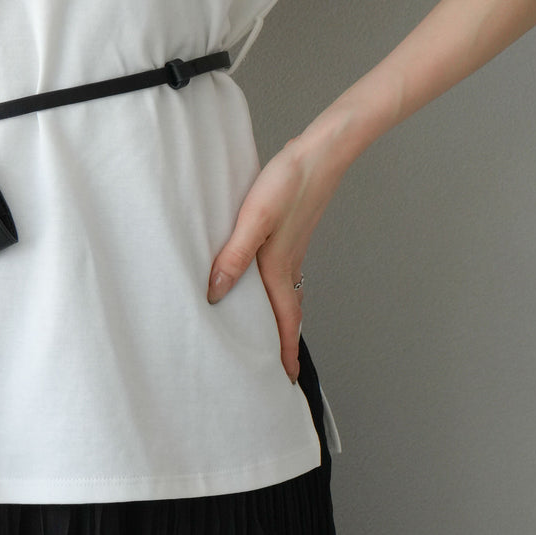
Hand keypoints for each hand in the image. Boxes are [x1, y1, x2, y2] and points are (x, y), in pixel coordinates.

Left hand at [207, 134, 340, 381]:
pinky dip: (278, 294)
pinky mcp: (290, 235)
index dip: (285, 352)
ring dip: (281, 320)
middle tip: (278, 370)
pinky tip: (263, 285)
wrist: (320, 153)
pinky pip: (285, 277)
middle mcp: (289, 265)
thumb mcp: (254, 219)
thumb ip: (233, 256)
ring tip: (269, 337)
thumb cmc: (288, 183)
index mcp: (279, 268)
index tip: (288, 381)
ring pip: (287, 296)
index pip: (284, 322)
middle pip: (288, 315)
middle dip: (283, 344)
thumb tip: (215, 293)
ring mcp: (292, 250)